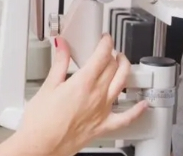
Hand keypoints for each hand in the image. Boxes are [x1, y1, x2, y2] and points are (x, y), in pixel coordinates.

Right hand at [16, 34, 146, 155]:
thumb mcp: (48, 86)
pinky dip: (136, 110)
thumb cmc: (40, 122)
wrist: (40, 146)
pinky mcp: (103, 126)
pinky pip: (125, 118)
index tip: (105, 39)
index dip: (106, 43)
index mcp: (82, 83)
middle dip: (112, 54)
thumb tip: (62, 45)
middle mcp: (96, 95)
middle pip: (113, 67)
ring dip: (124, 70)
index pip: (102, 55)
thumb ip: (59, 63)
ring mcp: (102, 111)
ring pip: (121, 85)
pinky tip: (143, 104)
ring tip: (122, 63)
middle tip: (108, 50)